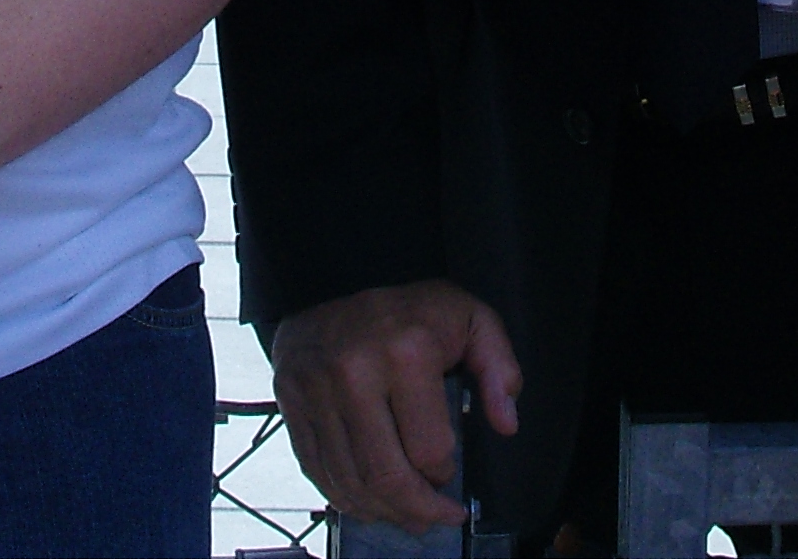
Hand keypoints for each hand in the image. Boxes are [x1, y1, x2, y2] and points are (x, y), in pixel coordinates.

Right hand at [269, 280, 522, 529]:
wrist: (335, 277)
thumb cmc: (407, 308)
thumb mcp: (469, 318)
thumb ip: (498, 366)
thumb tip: (505, 422)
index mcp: (406, 352)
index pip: (429, 451)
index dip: (445, 477)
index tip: (450, 480)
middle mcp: (355, 373)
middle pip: (385, 477)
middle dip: (415, 511)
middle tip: (432, 519)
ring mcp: (317, 390)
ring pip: (349, 482)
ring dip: (379, 512)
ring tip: (401, 516)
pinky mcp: (292, 402)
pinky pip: (316, 470)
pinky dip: (342, 496)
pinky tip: (364, 500)